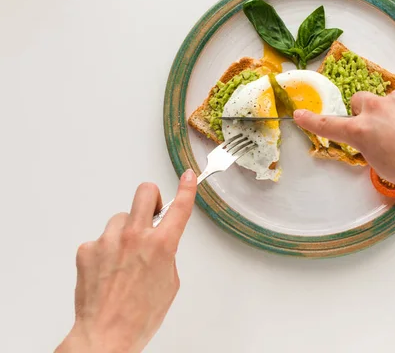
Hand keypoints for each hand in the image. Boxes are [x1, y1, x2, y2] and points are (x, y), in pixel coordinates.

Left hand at [56, 169, 196, 352]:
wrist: (105, 335)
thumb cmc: (138, 316)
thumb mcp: (169, 284)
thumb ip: (167, 256)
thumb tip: (159, 245)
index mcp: (162, 245)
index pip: (180, 207)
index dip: (187, 188)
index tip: (189, 177)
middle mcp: (135, 237)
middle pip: (145, 192)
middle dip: (151, 198)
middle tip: (150, 212)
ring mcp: (108, 241)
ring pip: (120, 218)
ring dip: (125, 231)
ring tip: (123, 259)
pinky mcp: (87, 249)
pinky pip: (100, 239)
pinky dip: (105, 251)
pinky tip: (107, 270)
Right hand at [294, 85, 394, 205]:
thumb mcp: (382, 165)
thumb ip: (369, 145)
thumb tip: (374, 136)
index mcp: (362, 132)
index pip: (330, 125)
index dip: (312, 120)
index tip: (300, 114)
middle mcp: (375, 109)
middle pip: (360, 101)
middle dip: (367, 112)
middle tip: (384, 130)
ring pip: (389, 99)